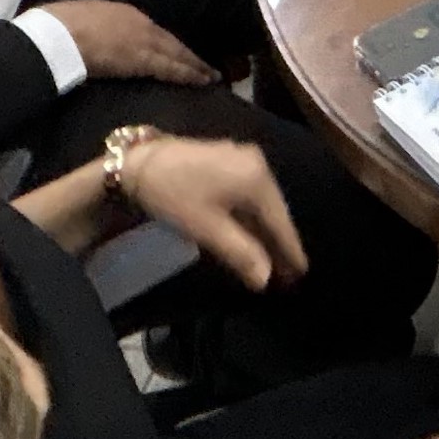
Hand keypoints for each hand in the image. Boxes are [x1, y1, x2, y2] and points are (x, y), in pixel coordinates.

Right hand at [28, 0, 218, 85]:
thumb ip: (100, 26)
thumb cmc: (59, 25)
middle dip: (189, 56)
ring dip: (194, 66)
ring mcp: (144, 41)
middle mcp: (140, 24)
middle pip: (170, 42)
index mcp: (125, 13)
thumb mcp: (84, 18)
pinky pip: (171, 68)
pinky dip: (187, 74)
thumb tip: (101, 36)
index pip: (154, 32)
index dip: (168, 45)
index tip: (178, 53)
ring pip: (176, 55)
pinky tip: (200, 81)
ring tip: (210, 77)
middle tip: (207, 67)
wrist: (56, 35)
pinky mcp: (143, 61)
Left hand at [120, 133, 307, 290]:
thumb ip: (241, 254)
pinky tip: (248, 230)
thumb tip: (265, 280)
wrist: (136, 161)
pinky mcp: (226, 158)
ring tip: (268, 257)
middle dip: (277, 242)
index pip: (281, 221)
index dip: (290, 250)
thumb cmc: (174, 195)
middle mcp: (256, 163)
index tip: (301, 274)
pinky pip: (247, 192)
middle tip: (286, 273)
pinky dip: (249, 214)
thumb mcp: (207, 229)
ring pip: (259, 202)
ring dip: (263, 229)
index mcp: (257, 179)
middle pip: (273, 210)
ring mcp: (241, 157)